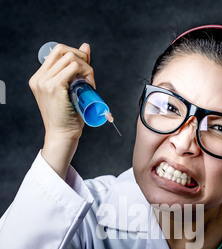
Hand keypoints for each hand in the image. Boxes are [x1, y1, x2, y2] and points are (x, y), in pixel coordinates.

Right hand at [29, 43, 95, 177]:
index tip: (85, 70)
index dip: (74, 55)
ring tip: (89, 85)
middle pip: (63, 50)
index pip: (57, 51)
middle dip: (82, 59)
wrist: (62, 136)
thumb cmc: (68, 118)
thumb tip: (86, 46)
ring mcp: (45, 82)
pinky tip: (89, 86)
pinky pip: (74, 67)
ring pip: (71, 58)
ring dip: (86, 68)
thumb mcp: (70, 90)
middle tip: (89, 77)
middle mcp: (39, 78)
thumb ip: (76, 69)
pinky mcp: (54, 86)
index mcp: (39, 78)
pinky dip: (85, 73)